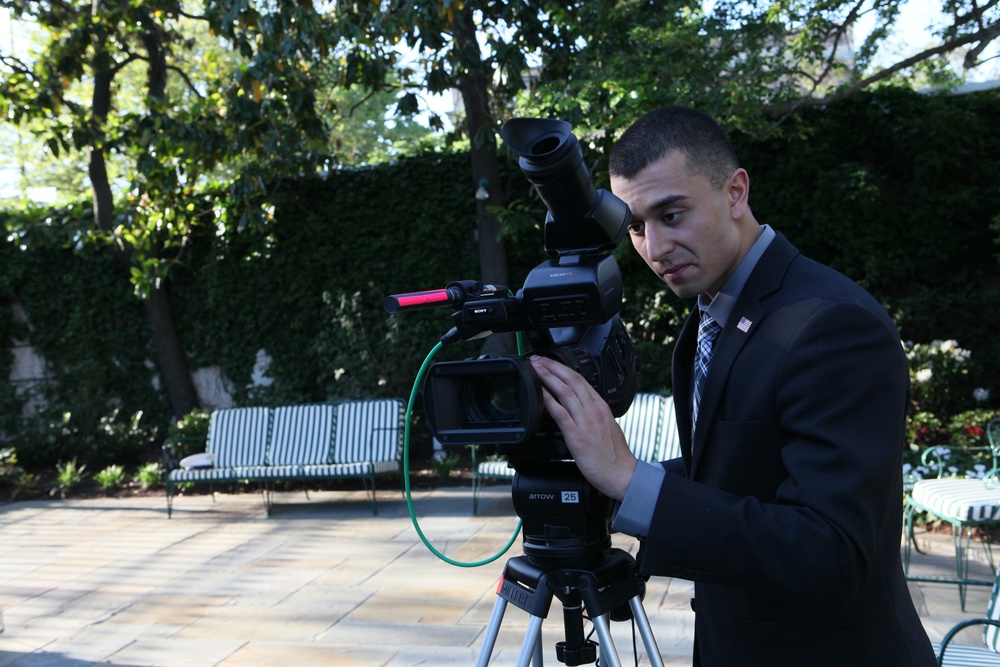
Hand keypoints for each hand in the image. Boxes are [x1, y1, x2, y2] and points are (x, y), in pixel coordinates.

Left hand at [529, 356, 637, 499]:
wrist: (620, 474)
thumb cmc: (615, 455)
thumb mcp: (608, 426)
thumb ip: (595, 415)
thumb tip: (582, 407)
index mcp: (601, 407)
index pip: (580, 380)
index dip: (563, 368)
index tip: (550, 362)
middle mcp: (594, 410)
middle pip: (571, 380)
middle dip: (552, 367)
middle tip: (537, 359)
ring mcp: (586, 422)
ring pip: (565, 392)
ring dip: (547, 378)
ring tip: (536, 369)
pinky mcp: (577, 436)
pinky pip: (560, 413)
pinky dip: (549, 400)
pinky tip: (540, 393)